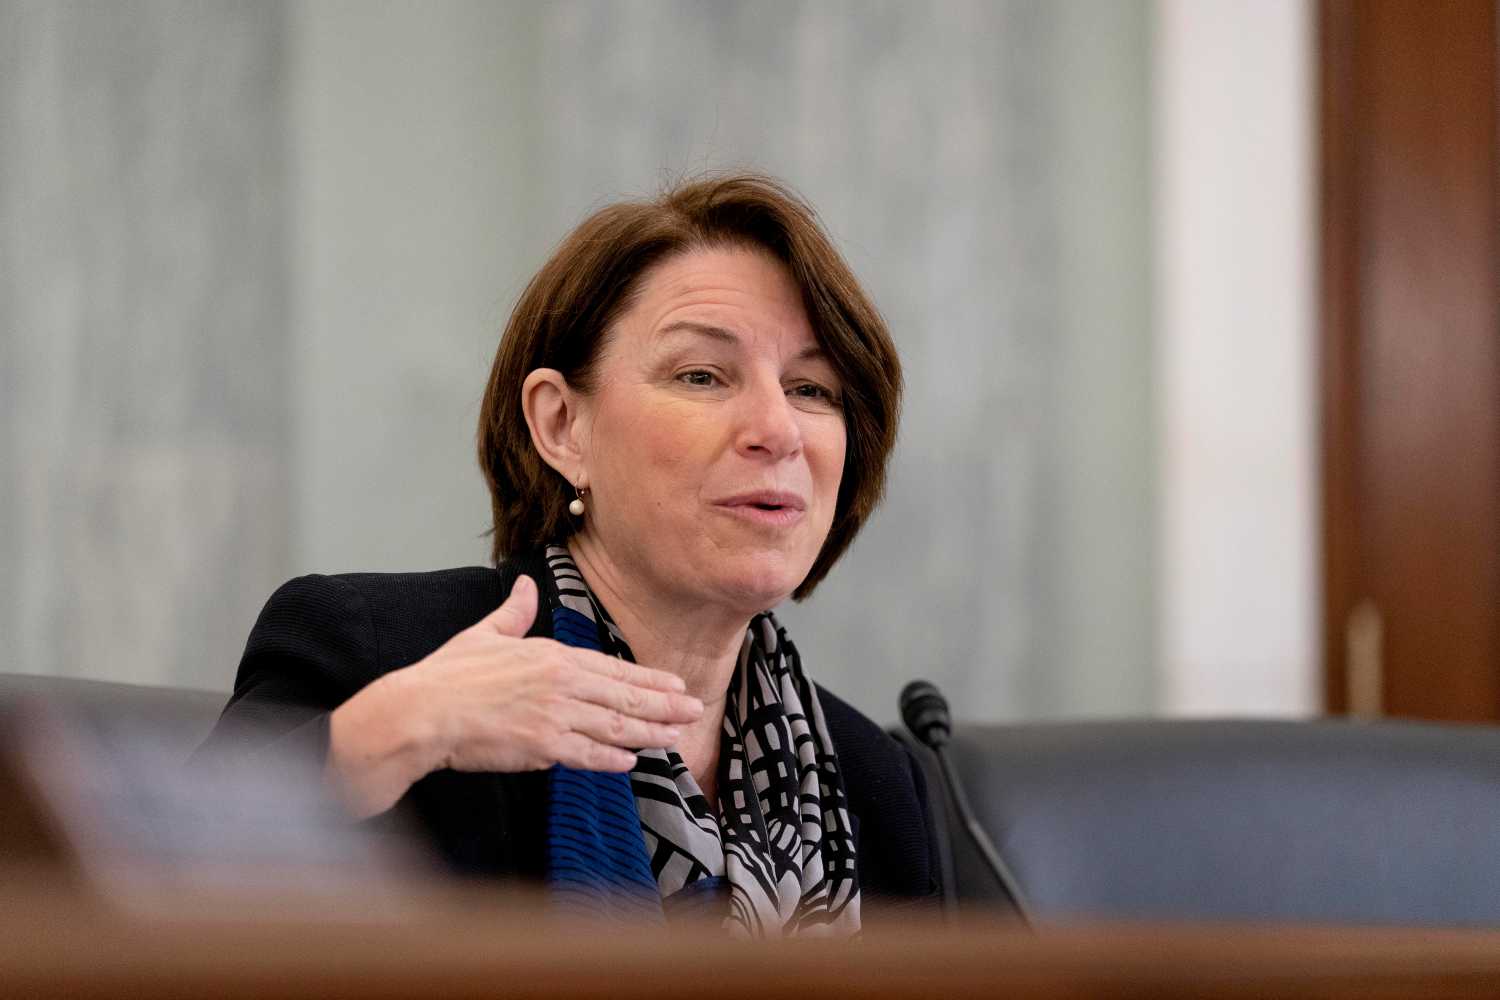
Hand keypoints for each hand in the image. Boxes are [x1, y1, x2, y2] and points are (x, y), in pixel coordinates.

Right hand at [326, 575, 702, 817]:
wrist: (421, 712)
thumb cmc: (448, 675)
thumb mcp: (485, 634)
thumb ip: (513, 613)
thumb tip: (522, 586)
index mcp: (552, 656)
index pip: (612, 668)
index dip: (648, 679)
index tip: (675, 684)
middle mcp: (561, 684)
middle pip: (624, 696)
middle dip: (664, 705)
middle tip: (695, 710)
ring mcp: (554, 716)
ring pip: (614, 726)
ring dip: (649, 733)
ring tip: (676, 736)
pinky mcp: (541, 747)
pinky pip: (587, 754)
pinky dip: (612, 759)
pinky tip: (633, 761)